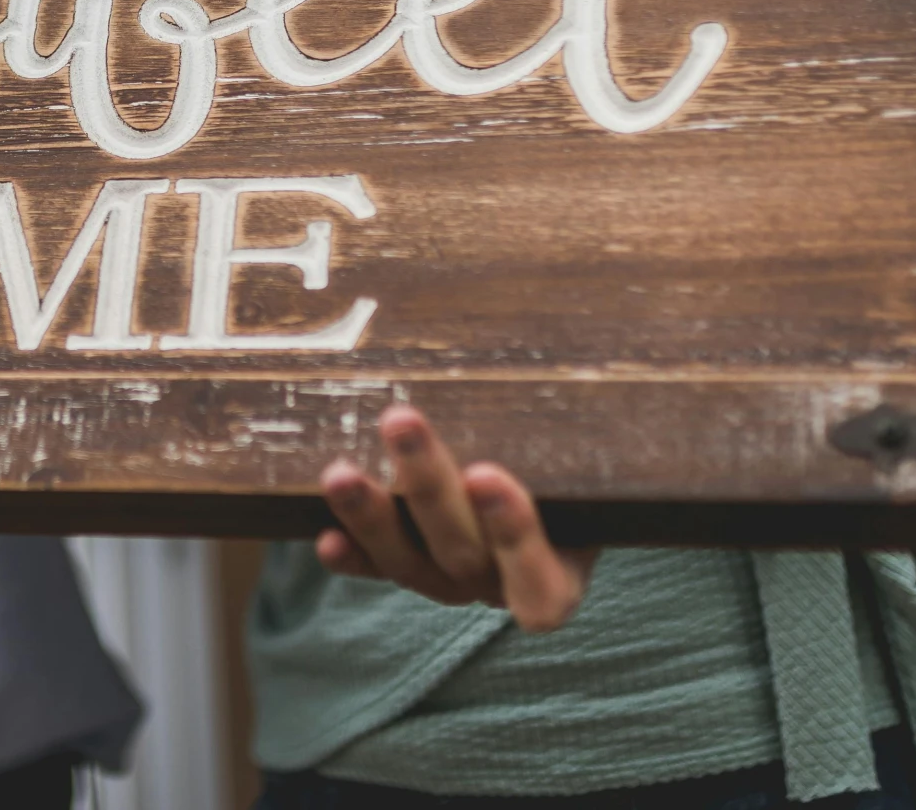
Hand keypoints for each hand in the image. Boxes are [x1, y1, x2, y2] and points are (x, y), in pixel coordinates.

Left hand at [318, 404, 595, 631]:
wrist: (545, 487)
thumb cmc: (572, 464)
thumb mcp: (585, 454)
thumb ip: (576, 421)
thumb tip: (591, 331)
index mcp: (557, 574)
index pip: (540, 580)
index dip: (514, 532)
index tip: (486, 474)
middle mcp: (498, 585)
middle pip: (462, 550)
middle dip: (426, 485)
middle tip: (401, 419)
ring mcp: (448, 582)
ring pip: (407, 562)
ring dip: (372, 516)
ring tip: (340, 473)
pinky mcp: (405, 568)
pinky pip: (374, 569)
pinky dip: (350, 554)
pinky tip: (325, 535)